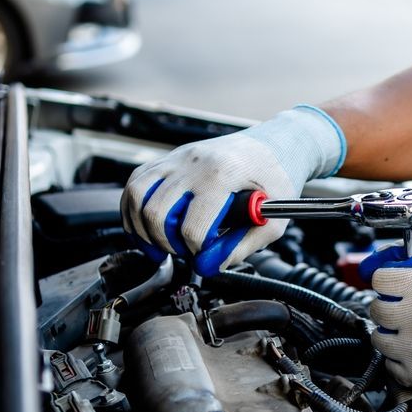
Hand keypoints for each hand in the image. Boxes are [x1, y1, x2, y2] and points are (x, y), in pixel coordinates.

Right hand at [121, 105, 344, 276]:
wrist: (276, 145)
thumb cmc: (276, 178)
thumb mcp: (272, 221)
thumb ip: (241, 248)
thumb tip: (209, 266)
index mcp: (222, 175)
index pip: (192, 226)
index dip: (196, 252)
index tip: (205, 257)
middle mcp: (193, 162)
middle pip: (156, 212)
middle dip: (166, 243)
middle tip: (183, 252)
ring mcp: (177, 157)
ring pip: (136, 195)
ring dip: (143, 228)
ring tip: (161, 246)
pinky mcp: (168, 158)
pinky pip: (136, 183)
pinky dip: (134, 209)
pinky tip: (148, 226)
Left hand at [361, 236, 411, 393]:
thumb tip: (388, 256)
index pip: (379, 279)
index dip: (388, 279)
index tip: (396, 285)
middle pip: (376, 309)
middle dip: (390, 305)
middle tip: (408, 307)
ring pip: (380, 338)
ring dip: (393, 333)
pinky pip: (392, 365)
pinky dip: (402, 358)